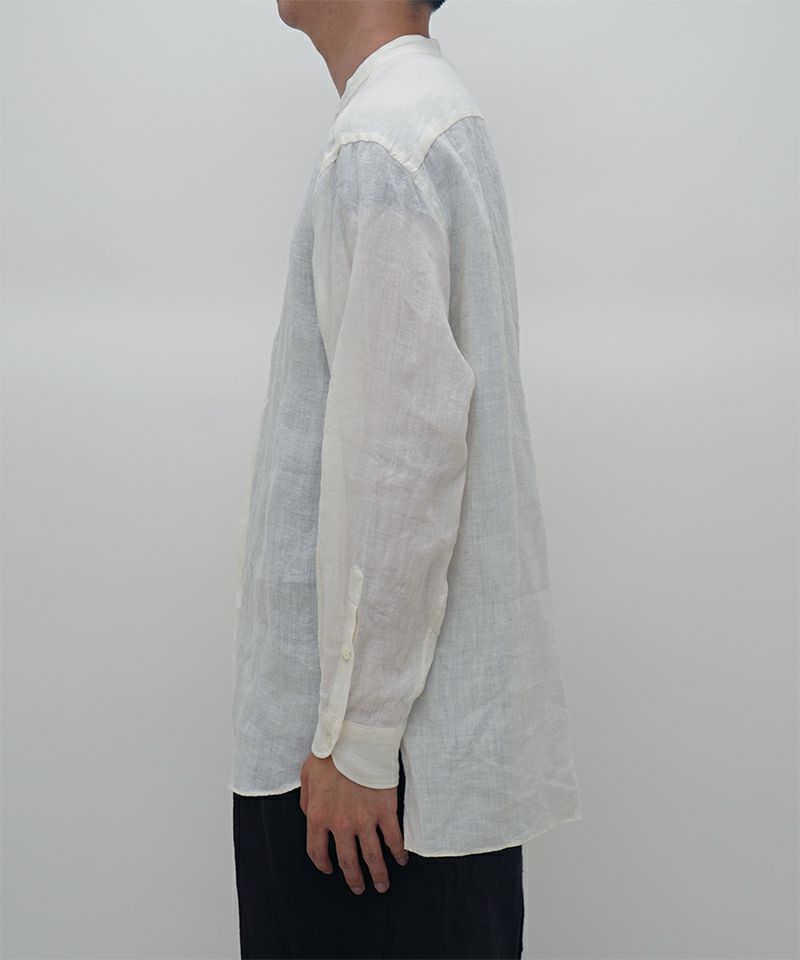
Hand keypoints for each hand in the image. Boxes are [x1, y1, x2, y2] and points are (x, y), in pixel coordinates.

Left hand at [299, 751, 409, 894]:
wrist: (355, 739)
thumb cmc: (330, 754)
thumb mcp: (307, 776)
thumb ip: (307, 802)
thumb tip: (310, 817)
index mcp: (319, 817)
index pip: (317, 851)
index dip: (323, 864)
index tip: (329, 869)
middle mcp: (341, 825)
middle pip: (347, 862)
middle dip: (353, 879)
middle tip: (359, 888)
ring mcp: (365, 820)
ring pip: (372, 857)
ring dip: (377, 874)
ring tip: (382, 885)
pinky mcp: (385, 811)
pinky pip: (393, 839)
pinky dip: (398, 853)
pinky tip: (401, 860)